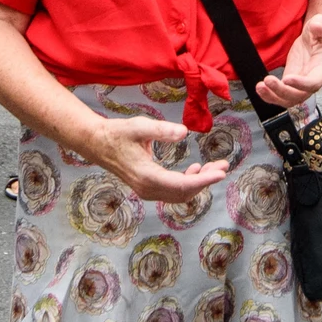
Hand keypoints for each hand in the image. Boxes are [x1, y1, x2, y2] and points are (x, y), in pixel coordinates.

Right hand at [88, 117, 230, 202]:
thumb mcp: (139, 126)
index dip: (204, 180)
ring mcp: (147, 191)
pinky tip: (194, 169)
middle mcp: (148, 189)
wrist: (97, 144)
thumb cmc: (118, 133)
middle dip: (206, 180)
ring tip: (213, 166)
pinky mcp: (148, 188)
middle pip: (184, 192)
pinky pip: (173, 192)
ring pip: (180, 194)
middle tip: (223, 165)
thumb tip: (184, 132)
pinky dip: (187, 183)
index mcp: (147, 176)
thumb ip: (162, 130)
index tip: (221, 173)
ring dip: (198, 182)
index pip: (182, 184)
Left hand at [258, 14, 321, 106]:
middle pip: (299, 96)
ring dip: (273, 97)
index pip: (314, 82)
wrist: (318, 37)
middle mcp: (312, 79)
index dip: (302, 84)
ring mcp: (301, 83)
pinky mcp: (291, 81)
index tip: (287, 79)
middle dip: (282, 91)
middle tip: (267, 80)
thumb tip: (317, 27)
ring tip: (260, 87)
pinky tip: (260, 88)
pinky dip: (270, 95)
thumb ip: (321, 26)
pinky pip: (281, 94)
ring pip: (289, 99)